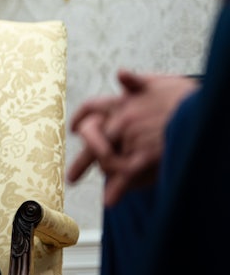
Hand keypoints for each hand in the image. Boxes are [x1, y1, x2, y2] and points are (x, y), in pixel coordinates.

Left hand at [67, 70, 197, 205]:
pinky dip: (116, 189)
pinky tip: (109, 200)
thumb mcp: (158, 82)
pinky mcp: (146, 155)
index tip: (74, 129)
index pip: (91, 108)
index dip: (81, 118)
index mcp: (123, 101)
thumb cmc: (184, 96)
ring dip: (100, 171)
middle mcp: (121, 119)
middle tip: (71, 177)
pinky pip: (125, 175)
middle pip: (92, 138)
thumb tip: (120, 74)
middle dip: (82, 160)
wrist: (203, 111)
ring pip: (106, 158)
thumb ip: (135, 82)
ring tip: (89, 184)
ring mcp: (132, 138)